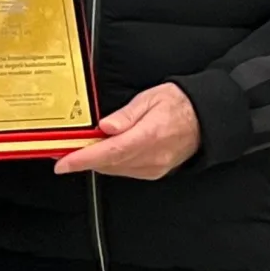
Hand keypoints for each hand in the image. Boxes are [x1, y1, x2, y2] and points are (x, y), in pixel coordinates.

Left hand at [53, 82, 202, 179]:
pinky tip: (104, 152)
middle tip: (64, 150)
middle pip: (108, 164)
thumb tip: (106, 126)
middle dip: (83, 159)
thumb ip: (127, 114)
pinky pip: (126, 171)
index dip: (83, 160)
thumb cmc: (179, 105)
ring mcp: (154, 168)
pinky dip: (111, 163)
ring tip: (81, 149)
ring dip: (96, 161)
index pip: (109, 152)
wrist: (205, 119)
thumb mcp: (151, 98)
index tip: (63, 163)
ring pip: (115, 170)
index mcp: (149, 136)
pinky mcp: (154, 172)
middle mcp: (151, 157)